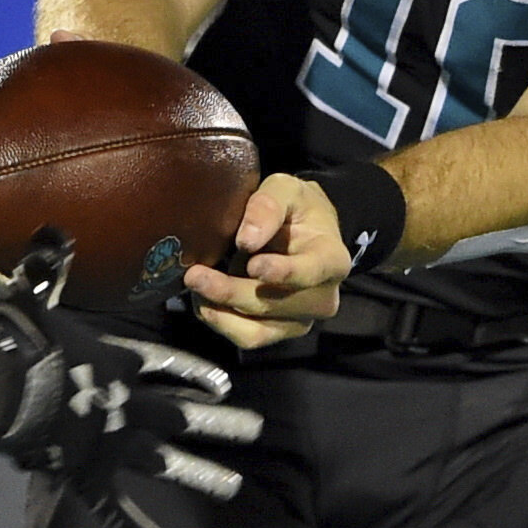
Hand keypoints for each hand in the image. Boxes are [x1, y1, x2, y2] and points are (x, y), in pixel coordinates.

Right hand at [0, 238, 262, 527]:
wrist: (0, 384)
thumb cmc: (19, 339)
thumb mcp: (35, 296)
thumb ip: (49, 268)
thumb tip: (52, 236)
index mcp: (118, 362)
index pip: (169, 365)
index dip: (196, 373)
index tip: (226, 382)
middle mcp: (127, 405)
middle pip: (184, 415)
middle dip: (221, 423)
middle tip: (257, 430)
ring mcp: (113, 443)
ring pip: (167, 463)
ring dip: (202, 475)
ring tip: (235, 487)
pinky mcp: (89, 475)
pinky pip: (114, 510)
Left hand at [182, 173, 351, 349]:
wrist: (301, 232)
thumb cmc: (295, 209)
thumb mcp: (285, 190)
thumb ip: (268, 206)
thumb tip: (248, 240)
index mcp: (332, 259)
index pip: (312, 271)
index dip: (283, 272)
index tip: (253, 264)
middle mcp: (322, 297)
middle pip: (274, 304)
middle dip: (232, 292)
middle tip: (195, 276)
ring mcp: (300, 320)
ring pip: (258, 329)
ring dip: (221, 312)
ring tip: (196, 287)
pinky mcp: (278, 331)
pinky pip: (248, 337)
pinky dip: (222, 322)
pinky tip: (204, 302)